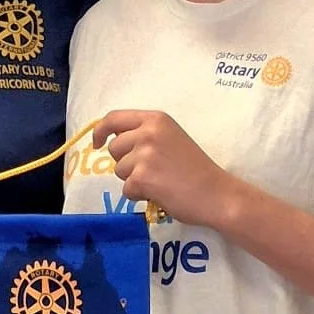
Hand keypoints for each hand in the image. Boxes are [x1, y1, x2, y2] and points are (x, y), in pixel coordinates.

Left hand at [94, 110, 225, 227]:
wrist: (216, 193)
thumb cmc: (196, 169)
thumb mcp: (171, 138)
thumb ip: (145, 135)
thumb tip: (112, 141)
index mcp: (156, 119)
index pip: (114, 118)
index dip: (100, 131)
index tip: (96, 143)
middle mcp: (148, 132)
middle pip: (114, 148)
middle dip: (126, 162)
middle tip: (152, 171)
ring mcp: (144, 154)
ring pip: (119, 170)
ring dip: (134, 180)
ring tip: (160, 181)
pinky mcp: (142, 177)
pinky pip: (126, 189)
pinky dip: (140, 195)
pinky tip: (161, 192)